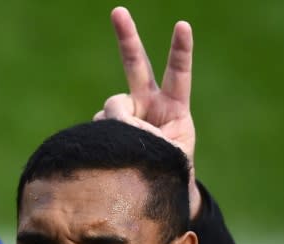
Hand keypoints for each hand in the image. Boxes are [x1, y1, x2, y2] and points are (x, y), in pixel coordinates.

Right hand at [94, 6, 201, 219]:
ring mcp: (125, 111)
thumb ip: (148, 135)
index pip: (178, 74)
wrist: (156, 185)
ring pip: (114, 106)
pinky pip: (101, 124)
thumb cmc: (173, 168)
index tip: (183, 25)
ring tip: (133, 148)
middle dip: (127, 37)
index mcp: (174, 107)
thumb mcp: (172, 156)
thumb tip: (112, 119)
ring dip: (120, 124)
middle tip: (119, 11)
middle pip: (136, 64)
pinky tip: (113, 150)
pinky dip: (105, 137)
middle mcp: (147, 102)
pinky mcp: (107, 125)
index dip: (180, 50)